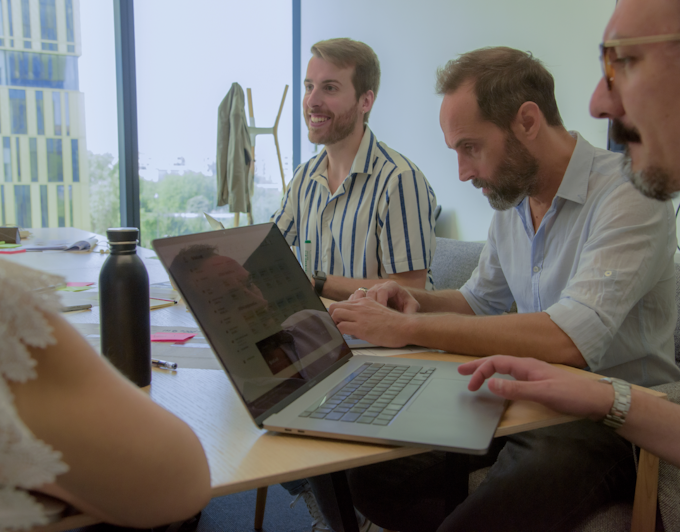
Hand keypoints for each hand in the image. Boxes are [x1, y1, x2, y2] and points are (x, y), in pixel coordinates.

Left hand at [328, 297, 411, 347]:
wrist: (404, 326)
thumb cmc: (394, 323)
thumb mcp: (378, 310)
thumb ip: (367, 311)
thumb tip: (357, 319)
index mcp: (364, 301)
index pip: (342, 303)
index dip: (336, 312)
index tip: (335, 321)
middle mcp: (360, 306)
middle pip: (335, 306)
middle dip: (331, 317)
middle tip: (334, 327)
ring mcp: (360, 316)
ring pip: (335, 314)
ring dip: (333, 324)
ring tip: (337, 332)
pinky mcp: (361, 327)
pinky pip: (341, 327)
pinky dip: (338, 332)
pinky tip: (341, 337)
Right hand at [349, 281, 419, 313]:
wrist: (402, 304)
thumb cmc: (406, 305)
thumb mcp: (412, 307)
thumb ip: (410, 311)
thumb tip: (407, 318)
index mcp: (391, 286)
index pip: (382, 291)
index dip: (380, 302)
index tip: (382, 314)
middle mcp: (380, 286)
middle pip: (371, 292)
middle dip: (370, 306)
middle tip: (372, 318)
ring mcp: (372, 291)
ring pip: (362, 296)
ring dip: (363, 308)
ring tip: (366, 319)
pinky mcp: (366, 297)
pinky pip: (358, 300)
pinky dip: (358, 308)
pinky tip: (360, 318)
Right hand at [458, 356, 612, 420]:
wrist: (596, 399)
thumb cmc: (571, 395)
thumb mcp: (542, 393)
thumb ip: (516, 389)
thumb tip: (490, 383)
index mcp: (526, 365)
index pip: (496, 362)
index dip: (480, 371)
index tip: (470, 385)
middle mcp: (528, 366)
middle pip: (497, 362)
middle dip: (478, 366)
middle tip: (461, 371)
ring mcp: (533, 373)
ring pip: (504, 367)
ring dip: (487, 370)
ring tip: (474, 375)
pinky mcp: (538, 381)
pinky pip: (512, 375)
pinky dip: (499, 376)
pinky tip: (499, 383)